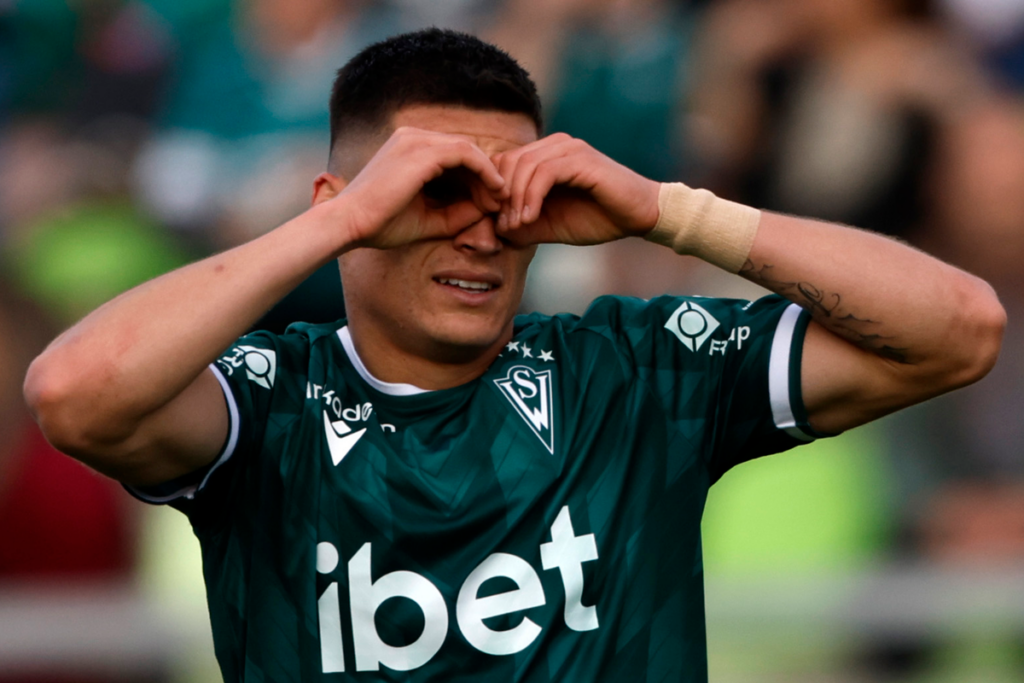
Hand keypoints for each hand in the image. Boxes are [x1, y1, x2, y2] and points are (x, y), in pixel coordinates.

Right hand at [332, 127, 506, 250]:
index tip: (489, 203)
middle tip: (500, 201)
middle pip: (464, 149)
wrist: (350, 224)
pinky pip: (466, 153)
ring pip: (468, 149)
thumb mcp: (429, 218)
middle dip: (485, 175)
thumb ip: (458, 212)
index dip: (476, 178)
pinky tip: (494, 191)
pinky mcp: (422, 152)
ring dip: (488, 174)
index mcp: (409, 148)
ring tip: (498, 198)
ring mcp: (416, 140)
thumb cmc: (382, 224)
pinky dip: (484, 171)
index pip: (454, 155)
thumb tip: (488, 209)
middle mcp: (412, 137)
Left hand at [491, 133, 659, 246]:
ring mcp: (570, 149)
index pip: (504, 162)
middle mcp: (556, 145)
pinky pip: (544, 173)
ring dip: (515, 199)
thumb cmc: (599, 218)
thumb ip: (525, 224)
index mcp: (547, 155)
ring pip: (524, 165)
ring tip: (516, 226)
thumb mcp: (552, 225)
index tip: (496, 222)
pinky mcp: (581, 159)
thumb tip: (495, 229)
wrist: (640, 215)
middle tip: (503, 226)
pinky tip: (530, 219)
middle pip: (509, 161)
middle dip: (500, 197)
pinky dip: (531, 197)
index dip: (493, 192)